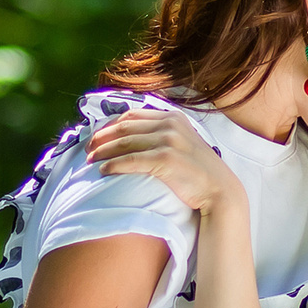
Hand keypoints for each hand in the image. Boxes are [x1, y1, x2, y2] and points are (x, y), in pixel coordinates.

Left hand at [86, 111, 241, 215]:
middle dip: (101, 137)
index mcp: (173, 118)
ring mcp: (168, 141)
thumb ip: (164, 135)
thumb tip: (136, 138)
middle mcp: (170, 125)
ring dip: (103, 151)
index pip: (132, 116)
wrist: (220, 191)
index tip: (96, 136)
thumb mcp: (185, 143)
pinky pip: (130, 160)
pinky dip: (113, 165)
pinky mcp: (165, 160)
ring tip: (89, 160)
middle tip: (87, 149)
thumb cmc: (199, 172)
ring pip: (124, 143)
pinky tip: (103, 170)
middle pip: (124, 127)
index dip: (109, 125)